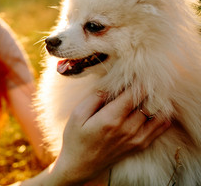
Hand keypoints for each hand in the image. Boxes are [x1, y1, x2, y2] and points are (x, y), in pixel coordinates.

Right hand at [50, 88, 170, 184]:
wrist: (79, 166)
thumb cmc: (75, 139)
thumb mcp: (77, 115)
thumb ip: (93, 99)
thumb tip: (108, 85)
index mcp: (110, 119)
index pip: (133, 95)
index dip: (138, 82)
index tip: (138, 72)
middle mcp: (127, 129)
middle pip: (147, 103)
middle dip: (149, 89)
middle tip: (147, 79)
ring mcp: (135, 139)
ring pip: (157, 116)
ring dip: (158, 102)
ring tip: (154, 92)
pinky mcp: (138, 146)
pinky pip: (158, 130)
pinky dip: (163, 118)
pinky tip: (161, 110)